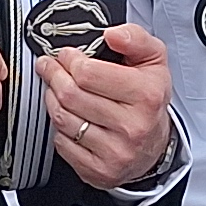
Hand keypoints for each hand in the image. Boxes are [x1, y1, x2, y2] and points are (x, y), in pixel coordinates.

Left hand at [42, 21, 177, 188]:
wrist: (154, 146)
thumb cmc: (148, 99)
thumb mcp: (153, 60)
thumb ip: (135, 38)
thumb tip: (112, 34)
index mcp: (146, 95)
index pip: (88, 73)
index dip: (70, 60)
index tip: (67, 56)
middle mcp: (132, 126)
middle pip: (70, 95)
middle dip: (54, 75)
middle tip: (51, 68)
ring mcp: (115, 151)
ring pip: (62, 118)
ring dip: (53, 99)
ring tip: (58, 89)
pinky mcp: (99, 170)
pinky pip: (62, 143)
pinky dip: (59, 128)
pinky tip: (69, 117)